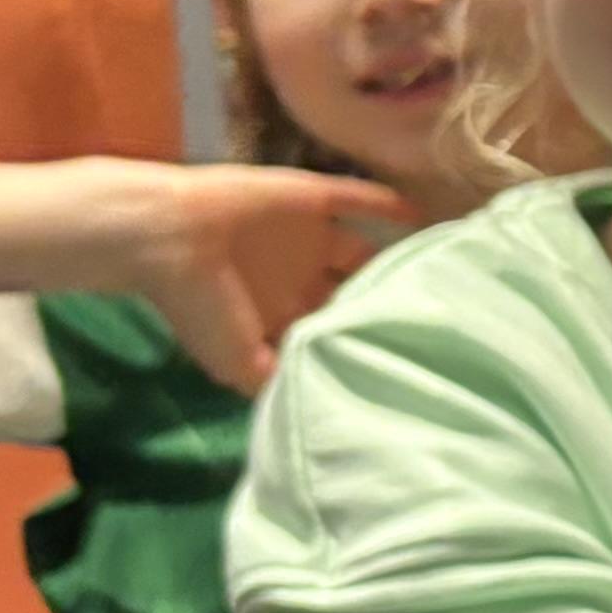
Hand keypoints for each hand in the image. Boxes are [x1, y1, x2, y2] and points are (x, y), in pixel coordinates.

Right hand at [85, 157, 405, 389]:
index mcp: (282, 316)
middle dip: (388, 304)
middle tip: (434, 322)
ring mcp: (308, 238)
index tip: (407, 364)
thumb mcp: (239, 365)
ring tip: (441, 271)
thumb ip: (282, 384)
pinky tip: (426, 217)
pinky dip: (392, 207)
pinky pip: (360, 199)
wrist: (170, 242)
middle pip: (356, 292)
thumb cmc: (202, 306)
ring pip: (363, 250)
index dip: (363, 343)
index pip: (334, 332)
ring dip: (397, 259)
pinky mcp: (311, 199)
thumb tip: (327, 413)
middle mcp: (299, 278)